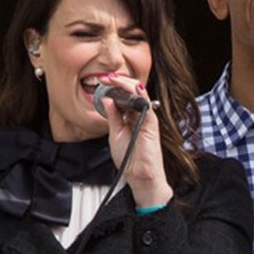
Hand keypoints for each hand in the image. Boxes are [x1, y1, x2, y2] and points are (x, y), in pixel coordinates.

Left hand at [100, 74, 171, 207]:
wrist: (140, 176)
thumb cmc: (129, 158)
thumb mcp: (115, 133)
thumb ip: (113, 116)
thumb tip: (107, 100)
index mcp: (131, 117)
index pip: (124, 96)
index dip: (114, 87)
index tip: (102, 82)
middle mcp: (140, 115)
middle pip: (132, 92)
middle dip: (119, 82)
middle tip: (105, 78)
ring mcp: (147, 118)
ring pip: (140, 94)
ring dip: (126, 84)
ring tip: (114, 79)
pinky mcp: (152, 123)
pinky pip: (146, 105)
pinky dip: (139, 94)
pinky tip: (131, 88)